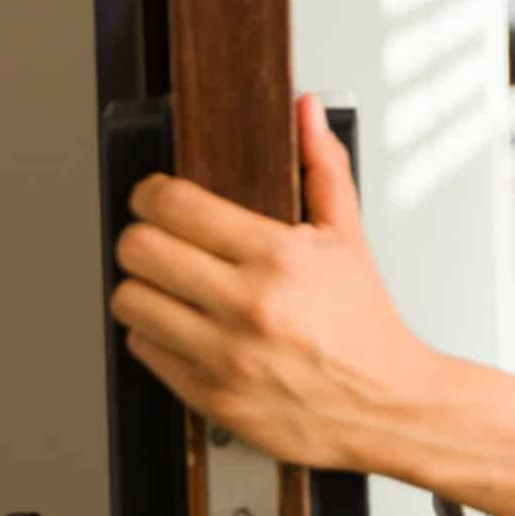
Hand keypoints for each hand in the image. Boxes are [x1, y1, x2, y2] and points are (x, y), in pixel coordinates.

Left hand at [109, 94, 438, 471]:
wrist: (386, 404)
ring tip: (168, 284)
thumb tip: (306, 111)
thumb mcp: (350, 237)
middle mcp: (248, 305)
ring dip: (141, 286)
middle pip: (138, 249)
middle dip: (141, 236)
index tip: (156, 197)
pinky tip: (185, 325)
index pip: (174, 206)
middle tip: (158, 238)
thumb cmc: (366, 324)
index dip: (152, 193)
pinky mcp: (207, 395)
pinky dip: (154, 333)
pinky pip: (142, 349)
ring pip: (128, 299)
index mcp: (281, 257)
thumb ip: (323, 167)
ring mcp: (223, 354)